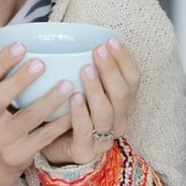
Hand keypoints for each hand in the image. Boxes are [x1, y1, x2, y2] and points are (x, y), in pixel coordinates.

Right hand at [0, 41, 76, 185]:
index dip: (0, 62)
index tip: (21, 46)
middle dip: (19, 81)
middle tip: (42, 63)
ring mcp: (2, 138)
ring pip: (26, 120)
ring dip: (48, 101)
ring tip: (69, 84)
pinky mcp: (20, 154)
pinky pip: (43, 138)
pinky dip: (60, 123)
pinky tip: (76, 108)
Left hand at [41, 37, 140, 165]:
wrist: (52, 147)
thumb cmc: (68, 111)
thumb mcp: (85, 88)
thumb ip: (89, 69)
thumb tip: (83, 35)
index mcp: (124, 104)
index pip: (133, 79)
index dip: (125, 59)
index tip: (111, 40)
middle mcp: (119, 121)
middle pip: (122, 94)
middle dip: (111, 69)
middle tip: (97, 50)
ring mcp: (103, 138)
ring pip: (106, 112)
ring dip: (97, 88)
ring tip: (85, 69)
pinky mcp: (85, 151)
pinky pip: (85, 131)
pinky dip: (81, 112)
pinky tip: (75, 97)